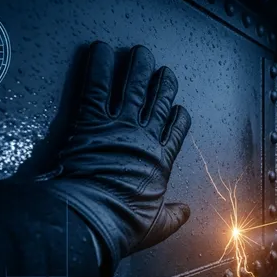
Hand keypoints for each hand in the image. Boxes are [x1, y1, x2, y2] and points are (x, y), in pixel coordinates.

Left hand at [42, 41, 190, 271]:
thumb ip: (172, 216)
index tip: (179, 107)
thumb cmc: (123, 224)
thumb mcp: (155, 225)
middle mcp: (143, 139)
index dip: (178, 117)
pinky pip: (96, 87)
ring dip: (136, 68)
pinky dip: (98, 67)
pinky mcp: (92, 121)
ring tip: (140, 52)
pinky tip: (101, 50)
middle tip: (164, 70)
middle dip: (162, 85)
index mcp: (160, 162)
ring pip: (132, 89)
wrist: (93, 218)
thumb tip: (185, 212)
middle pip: (158, 103)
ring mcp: (119, 127)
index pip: (175, 131)